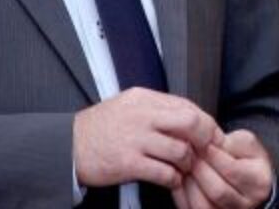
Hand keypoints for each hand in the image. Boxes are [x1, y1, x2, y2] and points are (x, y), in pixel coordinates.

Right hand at [73, 88, 220, 190]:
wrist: (65, 146)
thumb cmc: (98, 128)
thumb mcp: (128, 105)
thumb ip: (156, 108)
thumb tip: (188, 116)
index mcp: (144, 99)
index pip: (188, 106)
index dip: (206, 123)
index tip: (212, 136)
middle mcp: (142, 116)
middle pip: (191, 122)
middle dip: (204, 139)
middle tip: (205, 152)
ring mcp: (135, 139)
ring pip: (180, 150)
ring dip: (187, 163)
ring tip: (184, 168)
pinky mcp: (127, 163)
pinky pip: (164, 172)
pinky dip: (173, 179)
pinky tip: (171, 180)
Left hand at [176, 130, 275, 208]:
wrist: (250, 180)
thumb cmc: (247, 159)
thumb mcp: (246, 144)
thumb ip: (230, 142)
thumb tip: (207, 143)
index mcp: (259, 182)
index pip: (232, 170)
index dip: (212, 155)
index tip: (199, 142)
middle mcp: (247, 203)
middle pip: (217, 190)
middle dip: (198, 170)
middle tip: (187, 153)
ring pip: (202, 204)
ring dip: (188, 183)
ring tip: (183, 166)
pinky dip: (182, 194)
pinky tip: (180, 179)